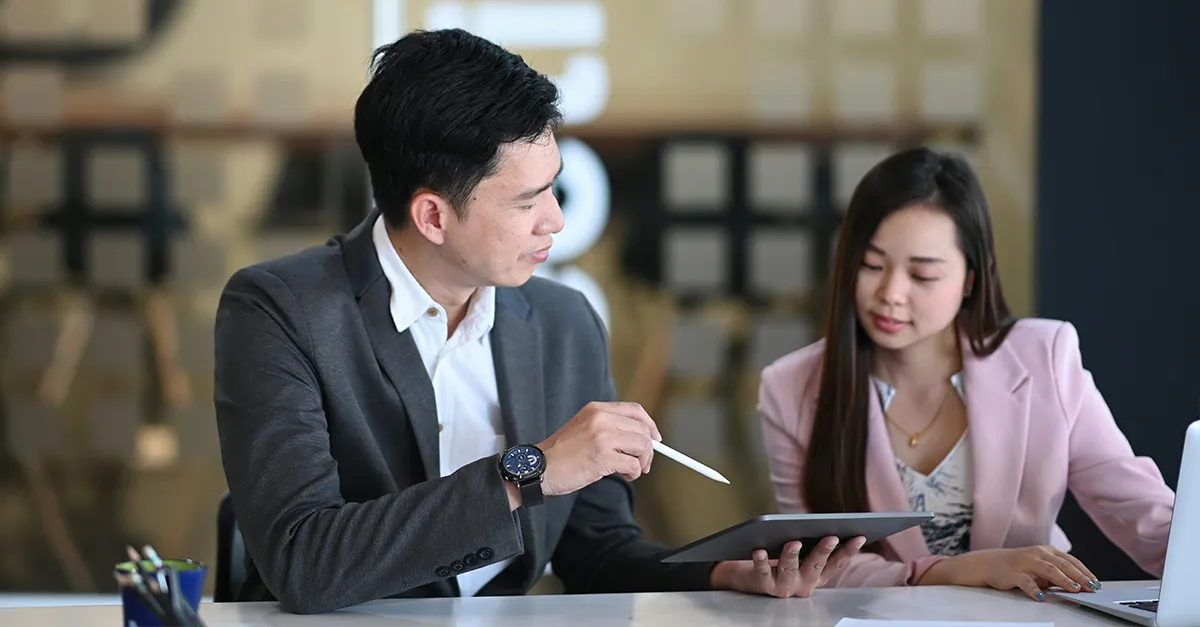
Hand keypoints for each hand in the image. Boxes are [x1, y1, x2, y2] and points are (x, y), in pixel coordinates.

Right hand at [537, 402, 660, 496]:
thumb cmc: (560, 454)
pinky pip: (633, 464)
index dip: (649, 425)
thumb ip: (609, 428)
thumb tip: (641, 439)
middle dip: (648, 449)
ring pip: (641, 446)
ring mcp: (602, 437)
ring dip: (641, 463)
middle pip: (642, 429)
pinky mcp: (603, 457)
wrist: (538, 468)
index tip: (655, 439)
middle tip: (642, 463)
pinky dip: (633, 473)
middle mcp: (601, 419)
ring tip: (630, 471)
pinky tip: (623, 476)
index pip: (635, 410)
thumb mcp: (584, 428)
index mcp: (596, 409)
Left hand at [710, 536, 864, 597]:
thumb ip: (811, 544)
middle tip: (831, 537)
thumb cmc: (779, 561)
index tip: (860, 536)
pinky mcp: (763, 584)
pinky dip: (760, 561)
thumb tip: (825, 524)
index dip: (849, 551)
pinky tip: (759, 550)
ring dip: (792, 555)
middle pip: (815, 566)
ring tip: (793, 542)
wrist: (749, 579)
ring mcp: (784, 587)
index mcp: (816, 576)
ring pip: (789, 570)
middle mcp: (803, 584)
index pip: (836, 563)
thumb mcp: (800, 555)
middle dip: (823, 551)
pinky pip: (762, 572)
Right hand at [923, 546, 1100, 600]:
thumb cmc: (1017, 566)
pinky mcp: (1014, 573)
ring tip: (1074, 589)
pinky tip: (1041, 597)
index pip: (1071, 561)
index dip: (1085, 572)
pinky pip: (1026, 582)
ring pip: (1049, 570)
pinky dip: (1034, 590)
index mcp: (1046, 551)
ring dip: (1064, 580)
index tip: (1096, 583)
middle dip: (1080, 577)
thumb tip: (1078, 585)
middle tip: (1091, 587)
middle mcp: (1038, 553)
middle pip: (1064, 565)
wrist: (988, 563)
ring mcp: (1026, 562)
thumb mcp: (1039, 568)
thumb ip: (1056, 574)